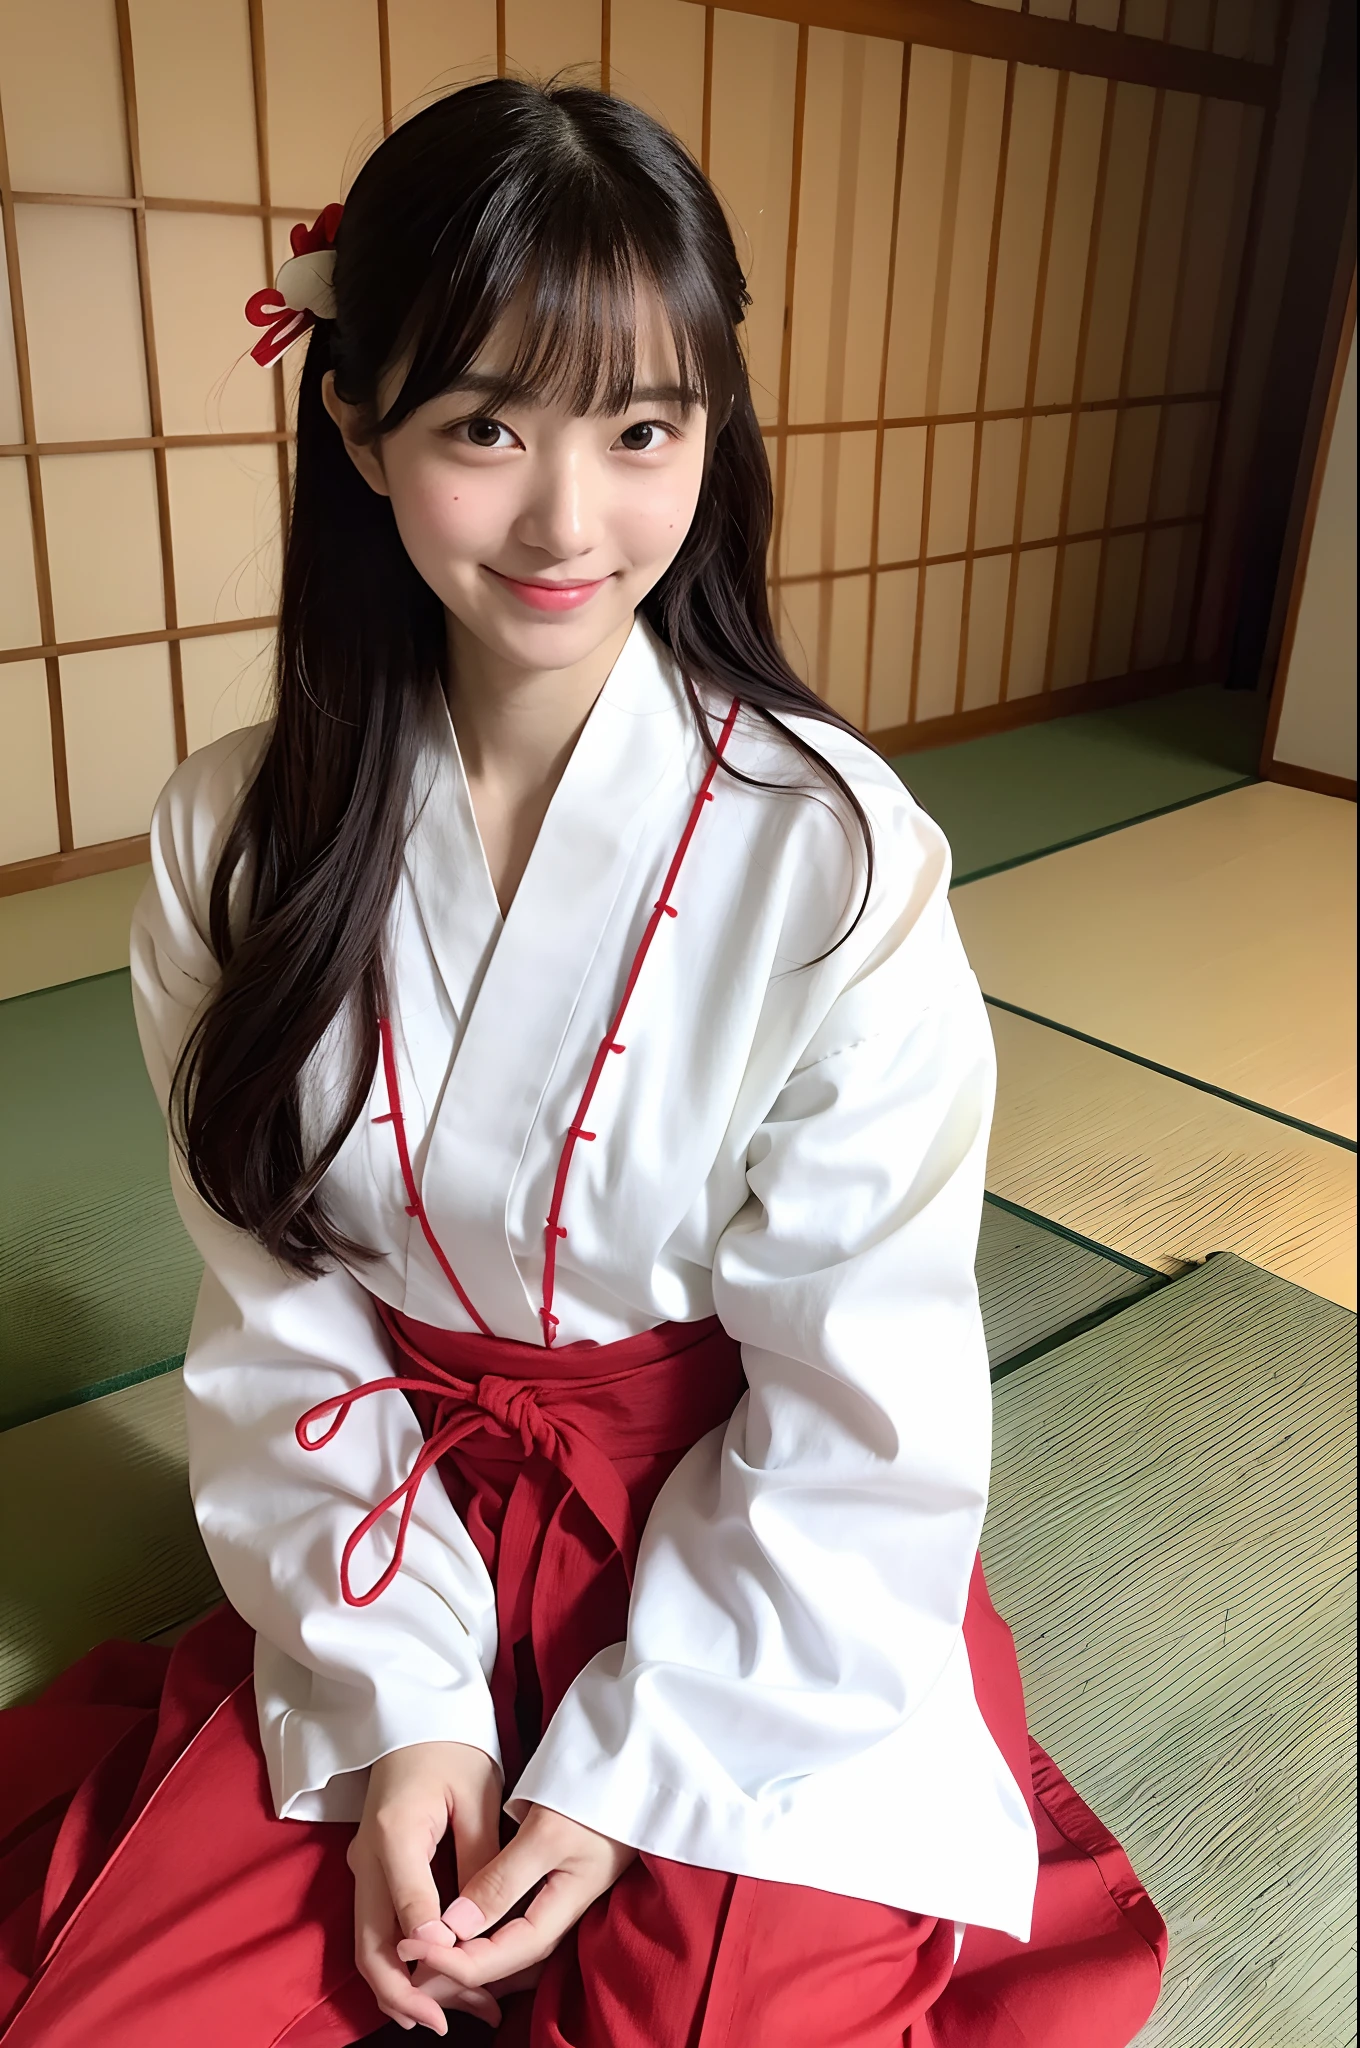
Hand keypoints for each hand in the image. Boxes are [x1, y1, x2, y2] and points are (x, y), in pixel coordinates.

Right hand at [349, 1739, 507, 2033]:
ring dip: (407, 1987)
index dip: (435, 1955)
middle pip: (373, 1948)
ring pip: (371, 1948)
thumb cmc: (451, 1745)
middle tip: (454, 2022)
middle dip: (411, 1993)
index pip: (409, 1912)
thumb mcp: (477, 1795)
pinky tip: (439, 1983)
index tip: (467, 1983)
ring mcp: (363, 1868)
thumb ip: (477, 1860)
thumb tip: (477, 1925)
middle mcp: (367, 1859)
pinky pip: (377, 1931)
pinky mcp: (371, 1872)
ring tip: (459, 2013)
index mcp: (394, 1834)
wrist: (412, 1712)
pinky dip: (402, 1966)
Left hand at [393, 1803, 636, 2002]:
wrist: (634, 1768)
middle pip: (501, 1967)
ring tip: (421, 1958)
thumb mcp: (547, 1833)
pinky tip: (453, 1933)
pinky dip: (478, 1940)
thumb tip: (455, 1928)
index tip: (412, 1948)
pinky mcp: (550, 1889)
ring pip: (504, 1954)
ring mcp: (555, 1905)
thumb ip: (502, 1881)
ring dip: (463, 1962)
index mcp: (560, 1911)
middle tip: (405, 1967)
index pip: (500, 1958)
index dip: (453, 1963)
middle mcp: (558, 1918)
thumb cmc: (595, 1795)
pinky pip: (509, 1931)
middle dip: (452, 1974)